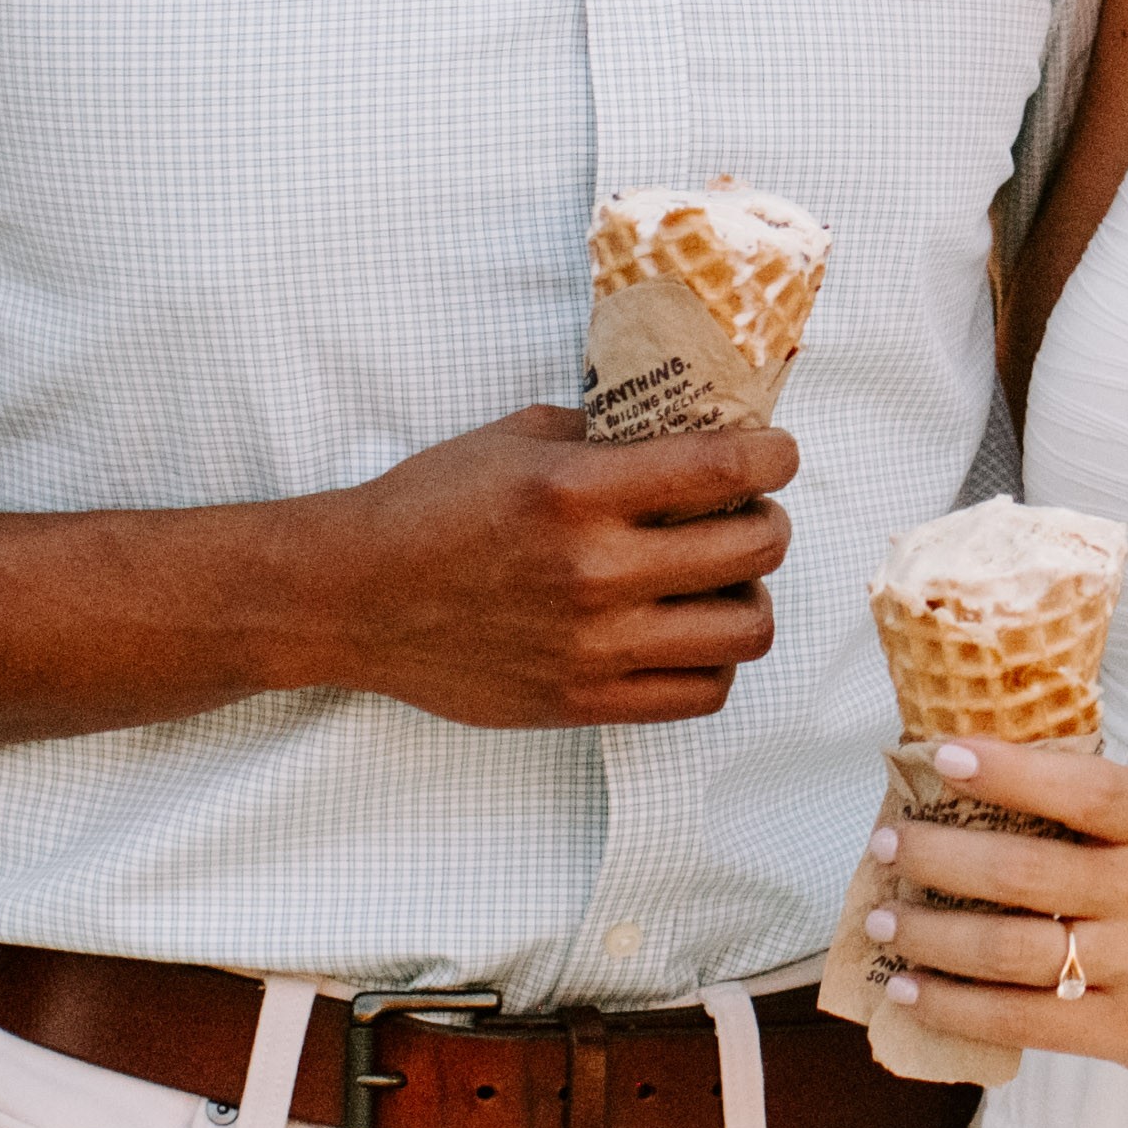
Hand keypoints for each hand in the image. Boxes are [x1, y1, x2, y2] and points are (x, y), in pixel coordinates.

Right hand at [321, 411, 795, 727]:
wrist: (352, 597)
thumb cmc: (427, 508)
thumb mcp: (514, 439)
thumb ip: (604, 433)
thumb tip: (683, 426)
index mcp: (578, 492)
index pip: (725, 468)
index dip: (774, 456)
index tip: (776, 453)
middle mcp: (595, 571)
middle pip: (755, 549)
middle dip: (768, 520)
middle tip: (749, 513)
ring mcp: (593, 646)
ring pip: (745, 630)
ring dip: (749, 597)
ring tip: (721, 581)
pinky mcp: (582, 701)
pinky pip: (700, 693)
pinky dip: (713, 660)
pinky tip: (687, 632)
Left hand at [868, 738, 1127, 1096]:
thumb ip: (1094, 817)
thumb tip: (977, 787)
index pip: (1080, 789)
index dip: (1006, 771)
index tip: (940, 757)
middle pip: (1022, 875)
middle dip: (937, 860)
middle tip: (887, 846)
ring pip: (1009, 951)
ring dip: (930, 936)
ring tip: (883, 922)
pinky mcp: (1127, 1030)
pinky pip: (1020, 1018)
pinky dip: (953, 1005)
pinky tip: (911, 990)